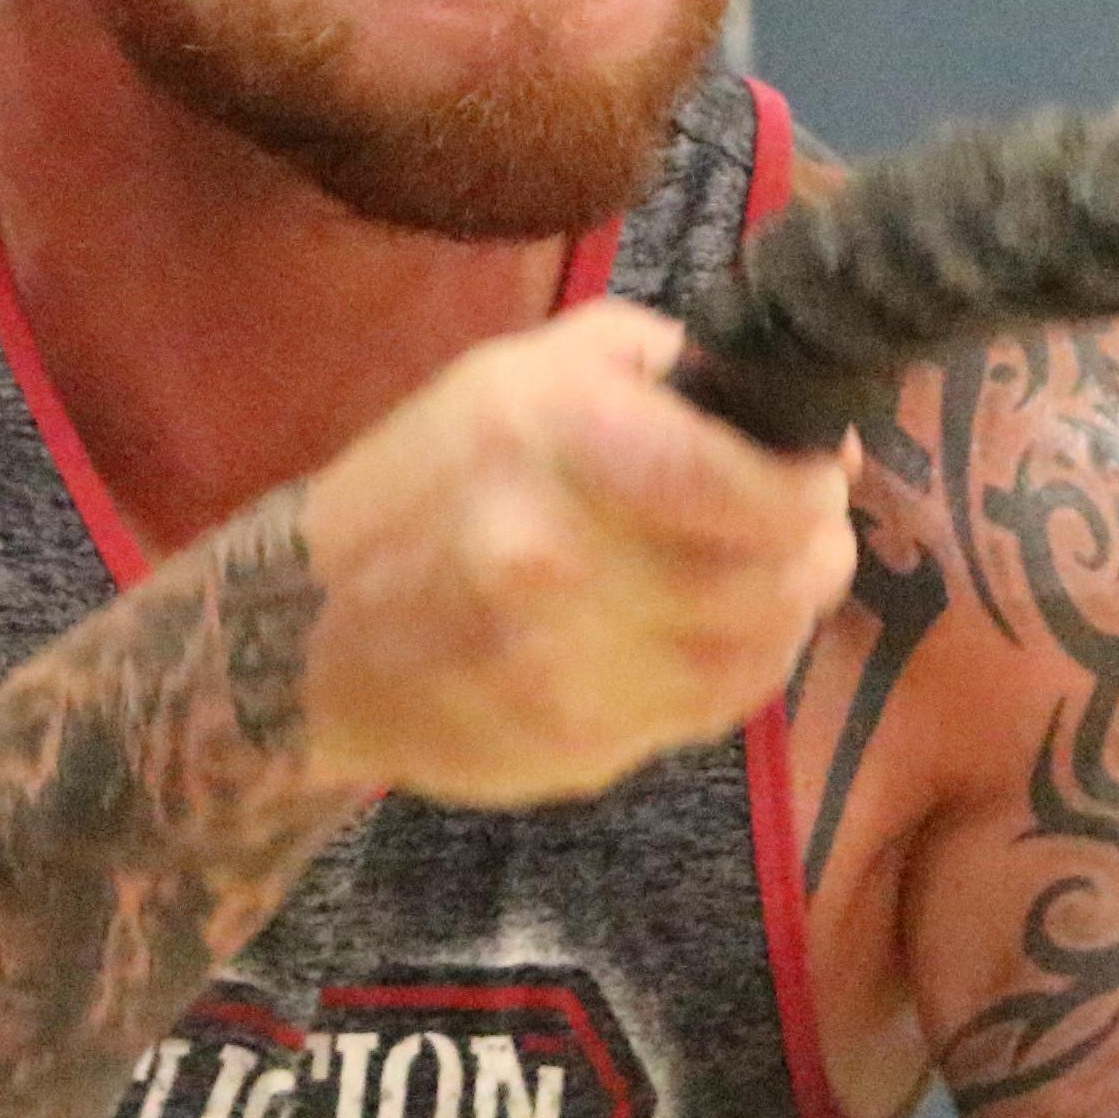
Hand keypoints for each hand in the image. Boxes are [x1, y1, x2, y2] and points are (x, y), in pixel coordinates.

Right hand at [295, 300, 859, 805]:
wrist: (301, 630)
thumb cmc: (432, 479)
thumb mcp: (526, 373)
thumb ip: (663, 370)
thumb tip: (793, 413)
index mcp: (556, 439)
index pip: (750, 485)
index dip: (811, 483)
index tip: (817, 471)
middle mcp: (559, 556)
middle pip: (772, 578)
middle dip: (815, 548)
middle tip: (810, 530)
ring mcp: (565, 666)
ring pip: (755, 654)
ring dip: (784, 615)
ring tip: (767, 581)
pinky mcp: (570, 747)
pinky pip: (705, 714)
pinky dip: (730, 674)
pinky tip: (703, 638)